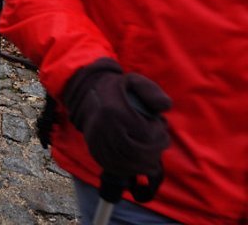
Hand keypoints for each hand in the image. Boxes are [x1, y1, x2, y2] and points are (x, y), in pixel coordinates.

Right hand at [63, 58, 171, 179]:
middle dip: (154, 151)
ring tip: (153, 156)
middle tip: (160, 143)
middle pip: (136, 152)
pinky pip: (114, 166)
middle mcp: (103, 128)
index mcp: (114, 111)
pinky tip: (138, 164)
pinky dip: (129, 169)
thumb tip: (165, 107)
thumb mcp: (135, 82)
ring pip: (125, 163)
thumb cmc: (117, 89)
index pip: (145, 134)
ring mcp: (97, 141)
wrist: (88, 93)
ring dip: (144, 164)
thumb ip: (152, 92)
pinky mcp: (94, 150)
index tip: (161, 126)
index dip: (159, 134)